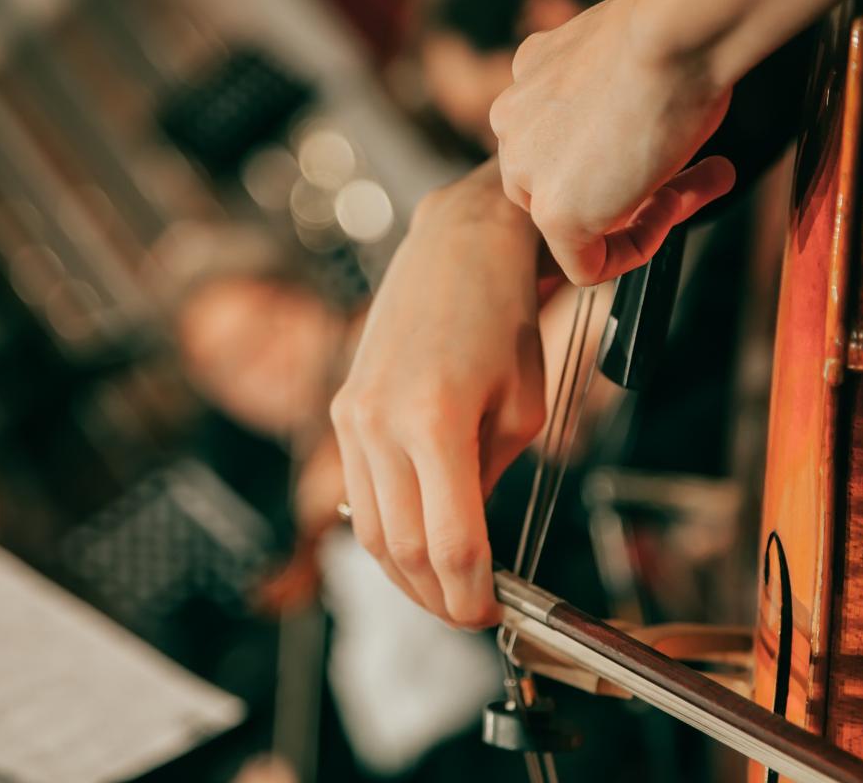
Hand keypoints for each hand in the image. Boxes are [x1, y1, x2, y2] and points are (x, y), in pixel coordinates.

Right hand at [331, 159, 543, 627]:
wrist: (458, 248)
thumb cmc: (505, 320)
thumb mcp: (521, 410)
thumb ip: (487, 482)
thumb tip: (466, 542)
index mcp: (437, 421)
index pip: (451, 544)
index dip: (472, 595)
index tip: (492, 615)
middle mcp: (380, 422)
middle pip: (402, 551)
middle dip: (437, 598)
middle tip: (469, 614)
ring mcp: (351, 416)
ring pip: (370, 530)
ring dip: (405, 576)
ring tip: (441, 590)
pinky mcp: (341, 409)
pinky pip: (358, 492)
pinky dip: (385, 530)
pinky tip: (414, 542)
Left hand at [490, 0, 735, 284]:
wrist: (671, 35)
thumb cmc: (668, 38)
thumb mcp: (626, 68)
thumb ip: (617, 108)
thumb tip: (645, 143)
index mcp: (527, 83)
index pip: (556, 147)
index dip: (613, 160)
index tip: (657, 153)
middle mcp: (513, 124)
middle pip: (559, 187)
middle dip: (620, 192)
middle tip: (679, 179)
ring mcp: (527, 169)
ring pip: (569, 224)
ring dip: (631, 218)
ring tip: (683, 190)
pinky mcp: (553, 212)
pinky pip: (584, 265)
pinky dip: (631, 253)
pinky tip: (665, 215)